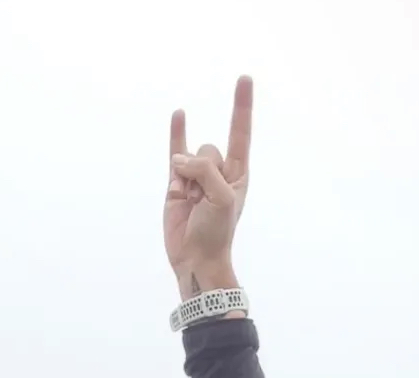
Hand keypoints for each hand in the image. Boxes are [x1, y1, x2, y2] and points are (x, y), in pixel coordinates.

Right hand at [164, 76, 252, 296]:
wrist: (196, 258)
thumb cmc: (216, 231)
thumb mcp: (222, 197)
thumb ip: (204, 170)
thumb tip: (178, 160)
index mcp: (238, 174)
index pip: (240, 132)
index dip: (241, 106)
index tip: (244, 78)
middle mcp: (218, 171)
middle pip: (207, 149)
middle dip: (201, 172)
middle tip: (202, 201)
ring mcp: (196, 177)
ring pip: (188, 157)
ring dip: (185, 180)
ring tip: (189, 203)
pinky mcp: (176, 184)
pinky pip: (174, 154)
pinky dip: (176, 134)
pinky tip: (179, 115)